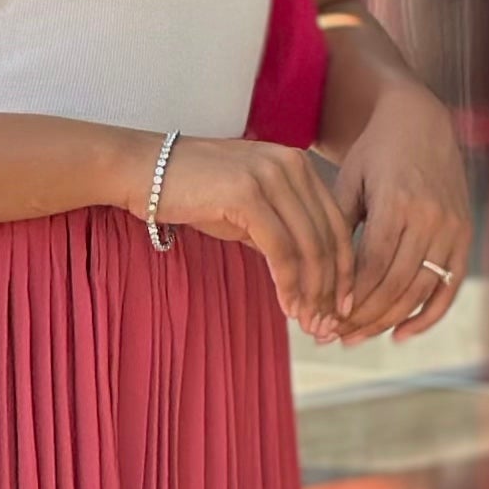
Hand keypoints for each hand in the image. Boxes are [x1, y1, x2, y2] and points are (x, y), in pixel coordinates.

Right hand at [147, 135, 359, 338]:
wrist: (144, 171)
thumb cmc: (192, 192)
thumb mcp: (248, 209)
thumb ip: (281, 232)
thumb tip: (306, 276)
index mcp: (297, 165)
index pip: (336, 222)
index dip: (344, 268)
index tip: (341, 304)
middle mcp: (291, 164)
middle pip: (329, 236)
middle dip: (332, 288)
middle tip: (327, 324)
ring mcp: (271, 176)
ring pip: (309, 246)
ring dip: (312, 292)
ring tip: (309, 322)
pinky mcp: (248, 194)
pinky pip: (281, 250)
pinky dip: (289, 284)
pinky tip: (288, 307)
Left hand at [330, 80, 470, 339]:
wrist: (419, 122)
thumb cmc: (375, 152)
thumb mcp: (348, 181)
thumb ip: (338, 227)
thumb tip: (318, 281)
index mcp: (399, 201)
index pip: (374, 265)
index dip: (351, 297)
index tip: (325, 317)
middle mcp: (431, 217)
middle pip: (396, 284)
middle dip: (363, 317)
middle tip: (333, 336)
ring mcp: (452, 228)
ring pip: (420, 290)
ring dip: (387, 321)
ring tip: (356, 336)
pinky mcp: (464, 235)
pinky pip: (450, 286)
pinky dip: (428, 315)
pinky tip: (400, 334)